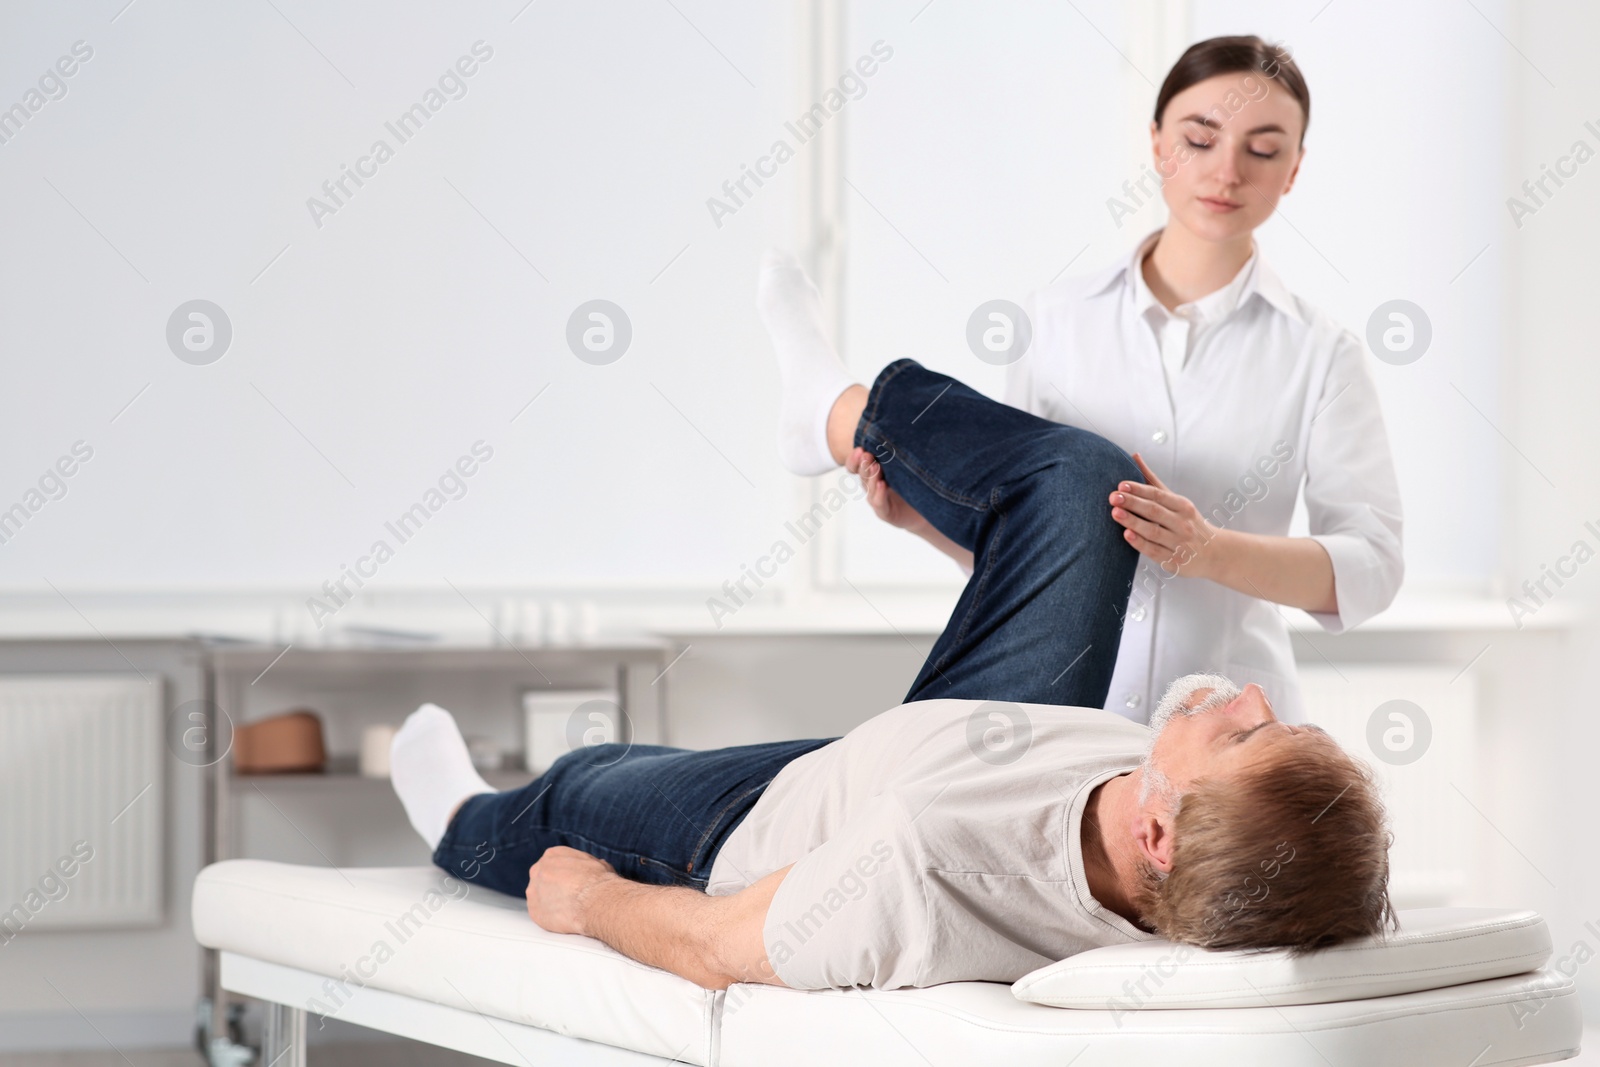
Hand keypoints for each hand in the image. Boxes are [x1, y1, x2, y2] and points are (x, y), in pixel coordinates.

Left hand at [525, 846, 615, 935]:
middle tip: (567, 897)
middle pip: (542, 879)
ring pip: (539, 896)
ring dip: (549, 902)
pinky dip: (548, 917)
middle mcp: (538, 869)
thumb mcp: (597, 863)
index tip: (570, 883)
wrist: (596, 901)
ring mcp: (533, 890)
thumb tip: (595, 866)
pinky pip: (539, 914)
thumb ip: (586, 864)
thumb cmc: (599, 882)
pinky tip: (562, 918)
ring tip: (567, 909)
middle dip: (553, 888)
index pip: (552, 864)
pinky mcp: (534, 910)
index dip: (562, 875)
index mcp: (552, 855)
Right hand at [846, 446, 928, 533]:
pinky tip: (882, 484)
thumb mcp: (902, 465)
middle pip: (862, 474)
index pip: (854, 465)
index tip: (860, 449)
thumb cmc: (911, 485)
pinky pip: (879, 502)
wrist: (923, 510)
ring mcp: (876, 499)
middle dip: (864, 464)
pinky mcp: (885, 512)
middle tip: (867, 455)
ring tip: (875, 467)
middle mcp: (871, 485)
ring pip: (869, 487)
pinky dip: (880, 493)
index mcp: (871, 472)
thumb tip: (895, 431)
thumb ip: (895, 453)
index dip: (854, 459)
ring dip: (871, 477)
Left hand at [1109, 453, 1223, 579]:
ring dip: (1133, 522)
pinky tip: (1127, 535)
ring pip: (1153, 531)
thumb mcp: (1175, 500)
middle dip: (1133, 503)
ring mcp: (1179, 543)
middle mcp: (1182, 523)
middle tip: (1113, 497)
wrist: (1214, 552)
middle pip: (1154, 511)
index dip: (1139, 490)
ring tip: (1115, 513)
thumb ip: (1152, 481)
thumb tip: (1134, 456)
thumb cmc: (1188, 522)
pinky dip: (1140, 543)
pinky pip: (1154, 550)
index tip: (1121, 485)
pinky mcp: (1174, 560)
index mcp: (1183, 506)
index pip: (1158, 495)